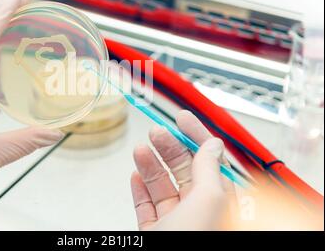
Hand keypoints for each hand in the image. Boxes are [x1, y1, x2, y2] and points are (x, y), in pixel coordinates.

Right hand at [131, 110, 235, 229]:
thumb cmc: (192, 245)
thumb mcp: (208, 201)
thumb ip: (209, 171)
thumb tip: (212, 145)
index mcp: (221, 204)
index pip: (211, 162)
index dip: (196, 137)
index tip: (182, 118)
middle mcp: (200, 212)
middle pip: (185, 171)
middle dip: (170, 148)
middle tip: (156, 132)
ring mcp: (176, 223)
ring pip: (163, 187)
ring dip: (151, 164)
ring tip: (140, 149)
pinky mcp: (155, 232)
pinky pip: (147, 206)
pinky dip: (140, 189)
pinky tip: (136, 176)